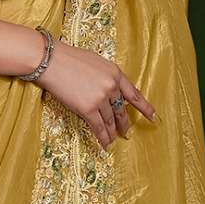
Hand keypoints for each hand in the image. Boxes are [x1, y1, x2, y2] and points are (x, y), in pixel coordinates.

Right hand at [34, 41, 156, 149]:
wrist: (52, 61)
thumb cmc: (71, 58)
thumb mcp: (97, 62)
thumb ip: (107, 76)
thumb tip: (111, 90)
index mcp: (116, 73)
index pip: (134, 94)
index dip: (145, 108)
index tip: (153, 117)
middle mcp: (111, 87)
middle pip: (121, 110)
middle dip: (124, 123)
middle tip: (126, 133)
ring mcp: (100, 98)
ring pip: (110, 120)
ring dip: (112, 132)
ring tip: (115, 140)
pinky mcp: (87, 109)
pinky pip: (98, 127)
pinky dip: (103, 138)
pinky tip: (106, 145)